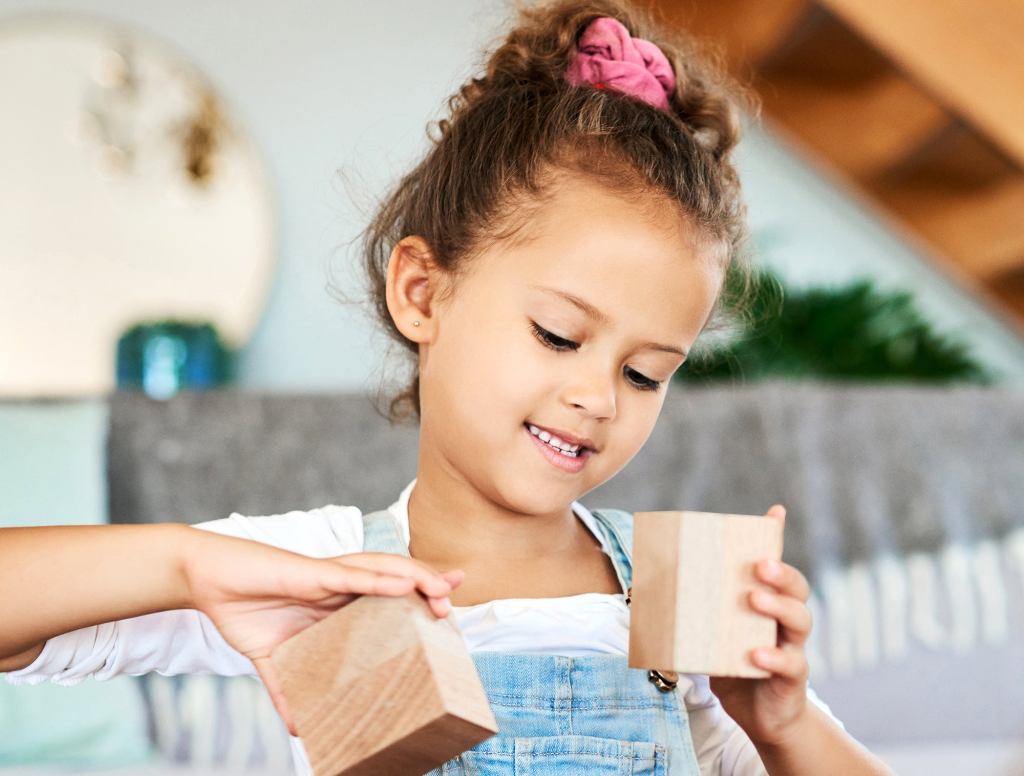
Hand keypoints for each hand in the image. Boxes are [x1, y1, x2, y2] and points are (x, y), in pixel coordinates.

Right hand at [182, 531, 464, 735]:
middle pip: (394, 579)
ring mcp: (328, 577)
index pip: (387, 597)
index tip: (445, 609)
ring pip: (382, 571)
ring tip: (443, 588)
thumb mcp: (271, 660)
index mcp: (337, 601)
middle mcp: (340, 585)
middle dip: (427, 583)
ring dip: (414, 578)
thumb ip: (287, 690)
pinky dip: (379, 580)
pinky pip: (351, 576)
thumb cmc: (243, 608)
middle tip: (455, 595)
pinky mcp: (310, 574)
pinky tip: (403, 583)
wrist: (208, 580)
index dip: (417, 599)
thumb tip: (298, 730)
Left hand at [709, 504, 812, 746]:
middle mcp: (785, 620)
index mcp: (767, 602)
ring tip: (754, 599)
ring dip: (778, 606)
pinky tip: (756, 654)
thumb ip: (690, 612)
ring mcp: (792, 647)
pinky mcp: (792, 678)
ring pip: (799, 619)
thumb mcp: (710, 635)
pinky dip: (774, 657)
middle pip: (797, 588)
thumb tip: (643, 589)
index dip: (776, 538)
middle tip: (759, 565)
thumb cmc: (733, 666)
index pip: (776, 565)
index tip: (775, 512)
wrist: (761, 717)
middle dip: (781, 572)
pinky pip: (790, 664)